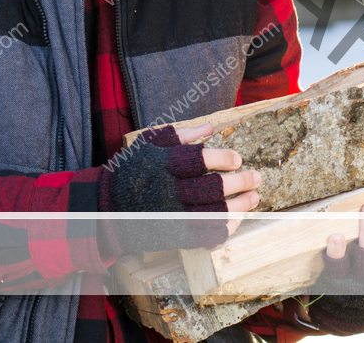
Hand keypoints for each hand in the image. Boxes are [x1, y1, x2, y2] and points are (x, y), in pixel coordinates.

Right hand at [98, 123, 261, 252]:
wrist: (106, 208)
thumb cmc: (132, 170)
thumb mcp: (149, 144)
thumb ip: (180, 135)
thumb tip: (211, 128)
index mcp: (162, 165)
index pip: (197, 160)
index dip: (221, 159)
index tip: (237, 159)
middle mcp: (167, 191)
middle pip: (211, 189)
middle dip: (240, 183)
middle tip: (257, 177)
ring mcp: (171, 216)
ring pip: (213, 214)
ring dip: (239, 206)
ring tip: (255, 197)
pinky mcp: (173, 235)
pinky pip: (205, 235)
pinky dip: (225, 227)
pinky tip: (238, 218)